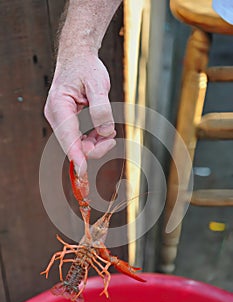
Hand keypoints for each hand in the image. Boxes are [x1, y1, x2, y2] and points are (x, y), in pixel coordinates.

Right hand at [44, 54, 115, 176]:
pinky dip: (95, 137)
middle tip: (112, 139)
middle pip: (74, 144)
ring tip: (109, 127)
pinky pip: (82, 138)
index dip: (76, 155)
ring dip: (96, 142)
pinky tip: (103, 128)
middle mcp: (57, 116)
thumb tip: (105, 131)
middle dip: (94, 147)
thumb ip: (102, 108)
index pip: (68, 136)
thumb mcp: (97, 83)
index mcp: (59, 106)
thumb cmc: (86, 68)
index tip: (82, 171)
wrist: (78, 58)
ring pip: (79, 144)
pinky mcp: (69, 123)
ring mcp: (62, 121)